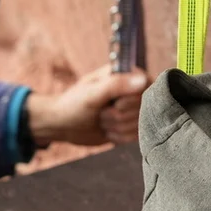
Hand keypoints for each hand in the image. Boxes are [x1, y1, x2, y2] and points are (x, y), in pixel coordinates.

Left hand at [25, 67, 150, 146]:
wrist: (62, 125)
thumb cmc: (73, 105)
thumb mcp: (92, 94)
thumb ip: (117, 85)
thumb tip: (142, 80)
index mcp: (124, 74)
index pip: (148, 85)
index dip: (133, 100)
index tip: (116, 104)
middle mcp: (131, 90)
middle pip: (144, 108)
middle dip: (120, 116)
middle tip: (102, 112)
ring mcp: (132, 109)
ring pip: (140, 124)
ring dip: (117, 127)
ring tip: (101, 120)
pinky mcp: (130, 125)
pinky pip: (136, 136)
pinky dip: (119, 137)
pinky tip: (106, 131)